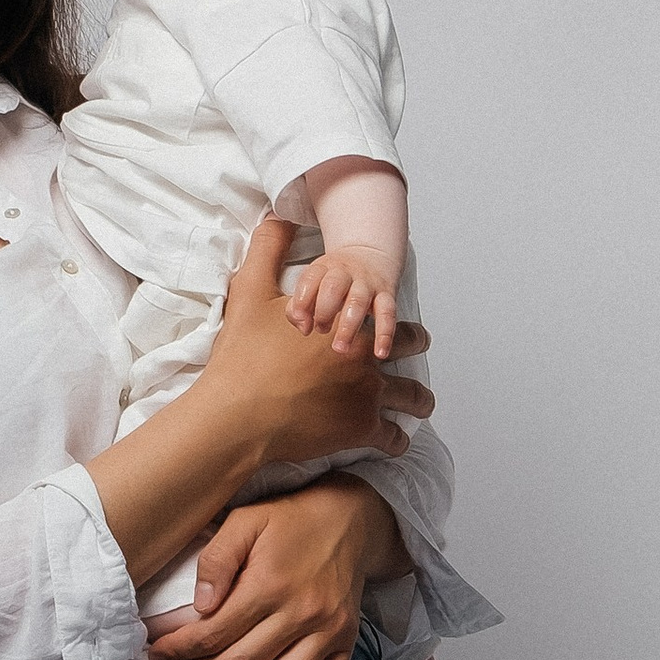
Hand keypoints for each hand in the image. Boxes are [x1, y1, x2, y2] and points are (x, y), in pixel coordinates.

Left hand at [149, 480, 398, 659]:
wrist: (351, 518)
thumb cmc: (289, 520)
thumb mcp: (246, 521)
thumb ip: (217, 559)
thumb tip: (200, 606)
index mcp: (270, 584)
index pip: (214, 633)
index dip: (180, 649)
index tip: (157, 654)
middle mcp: (301, 614)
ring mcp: (328, 633)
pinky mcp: (347, 644)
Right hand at [193, 216, 429, 467]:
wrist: (238, 413)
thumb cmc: (244, 355)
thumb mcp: (250, 290)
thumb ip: (268, 249)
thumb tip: (276, 217)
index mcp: (347, 324)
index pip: (389, 316)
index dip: (403, 325)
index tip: (414, 334)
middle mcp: (366, 359)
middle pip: (408, 355)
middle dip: (416, 357)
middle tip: (420, 358)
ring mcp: (367, 397)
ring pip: (410, 400)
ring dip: (418, 403)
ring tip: (421, 407)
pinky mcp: (360, 432)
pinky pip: (392, 438)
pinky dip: (397, 441)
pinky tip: (397, 442)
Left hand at [286, 242, 403, 360]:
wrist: (372, 253)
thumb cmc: (336, 279)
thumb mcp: (315, 283)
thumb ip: (300, 306)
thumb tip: (304, 328)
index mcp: (324, 268)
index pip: (310, 279)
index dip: (302, 301)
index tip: (301, 321)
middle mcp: (346, 273)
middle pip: (333, 287)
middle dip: (324, 312)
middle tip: (321, 330)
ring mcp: (368, 284)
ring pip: (358, 302)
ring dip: (348, 327)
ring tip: (340, 348)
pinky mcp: (387, 295)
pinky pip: (388, 314)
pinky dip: (385, 334)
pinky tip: (380, 353)